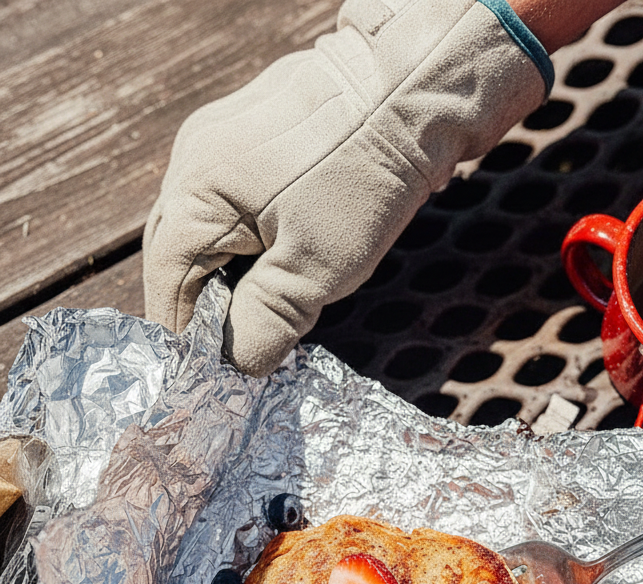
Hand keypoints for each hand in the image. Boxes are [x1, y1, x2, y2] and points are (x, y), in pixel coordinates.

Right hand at [142, 0, 551, 375]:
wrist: (417, 85)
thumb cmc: (363, 178)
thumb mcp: (313, 271)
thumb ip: (264, 325)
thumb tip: (235, 369)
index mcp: (195, 192)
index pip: (168, 286)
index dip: (189, 340)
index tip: (215, 381)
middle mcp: (195, 160)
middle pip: (182, 258)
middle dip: (209, 312)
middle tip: (243, 356)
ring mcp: (224, 143)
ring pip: (212, 233)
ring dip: (234, 279)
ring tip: (271, 315)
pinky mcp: (259, 138)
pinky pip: (238, 206)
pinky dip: (254, 246)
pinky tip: (286, 266)